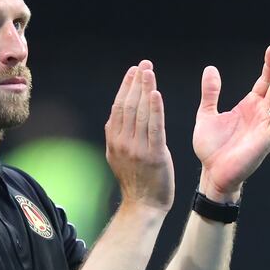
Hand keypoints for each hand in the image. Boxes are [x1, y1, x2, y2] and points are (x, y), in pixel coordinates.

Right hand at [105, 60, 174, 210]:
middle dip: (136, 82)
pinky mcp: (154, 155)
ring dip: (145, 89)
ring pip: (140, 113)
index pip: (119, 107)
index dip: (126, 86)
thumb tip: (114, 117)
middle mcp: (122, 142)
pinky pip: (154, 127)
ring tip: (149, 71)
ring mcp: (137, 148)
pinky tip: (155, 93)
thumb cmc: (135, 181)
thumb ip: (117, 137)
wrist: (144, 205)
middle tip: (144, 64)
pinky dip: (154, 109)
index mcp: (113, 140)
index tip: (134, 70)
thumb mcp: (117, 157)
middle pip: (128, 105)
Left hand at [193, 45, 269, 201]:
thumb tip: (211, 68)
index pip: (263, 82)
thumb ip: (211, 92)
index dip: (268, 66)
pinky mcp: (265, 141)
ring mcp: (264, 127)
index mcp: (248, 108)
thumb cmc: (211, 148)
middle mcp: (260, 115)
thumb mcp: (206, 114)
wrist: (211, 173)